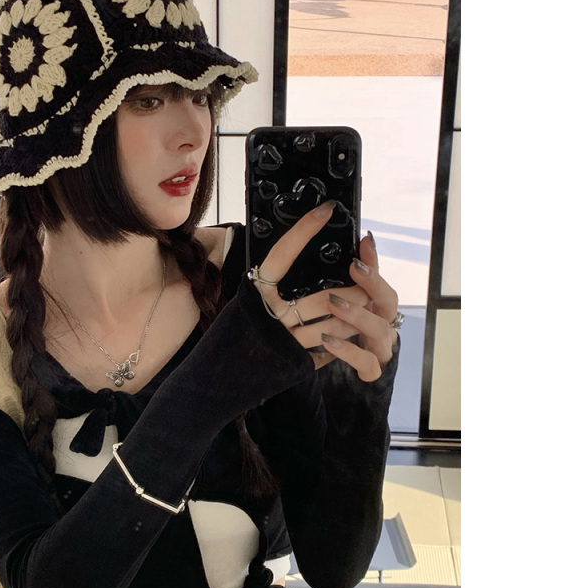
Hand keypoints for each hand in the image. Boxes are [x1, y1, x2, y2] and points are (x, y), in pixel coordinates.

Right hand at [251, 202, 399, 381]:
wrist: (220, 378)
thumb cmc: (236, 334)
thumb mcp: (246, 302)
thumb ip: (269, 284)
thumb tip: (295, 256)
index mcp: (254, 293)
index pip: (281, 254)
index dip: (303, 230)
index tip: (326, 209)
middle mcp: (269, 315)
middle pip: (323, 297)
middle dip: (354, 290)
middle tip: (367, 281)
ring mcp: (284, 341)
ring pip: (332, 324)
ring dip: (354, 316)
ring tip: (364, 306)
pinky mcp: (296, 362)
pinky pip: (330, 348)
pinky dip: (342, 339)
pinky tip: (347, 332)